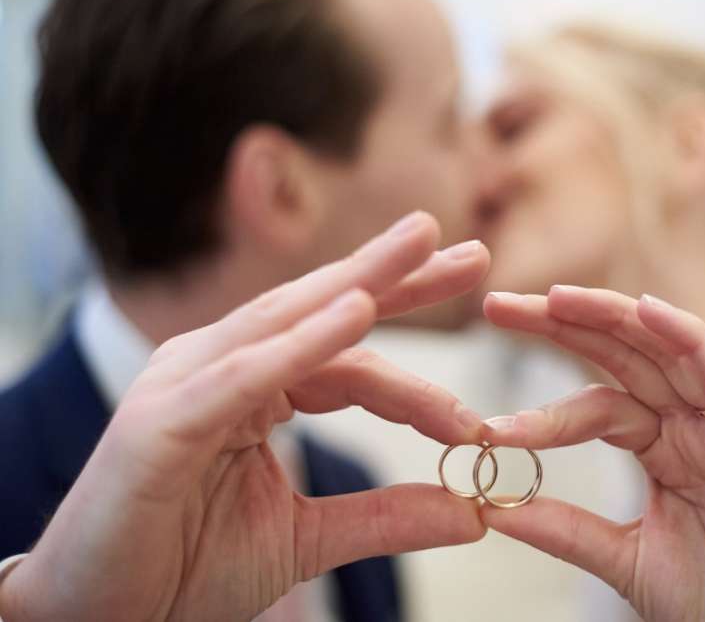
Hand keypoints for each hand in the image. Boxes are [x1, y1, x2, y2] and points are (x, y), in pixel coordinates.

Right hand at [0, 212, 490, 621]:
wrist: (100, 618)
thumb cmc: (184, 565)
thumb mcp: (306, 540)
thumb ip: (386, 518)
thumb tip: (474, 511)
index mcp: (254, 385)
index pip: (347, 352)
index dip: (415, 367)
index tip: (479, 409)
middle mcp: (221, 366)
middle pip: (324, 311)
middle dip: (399, 279)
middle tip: (474, 253)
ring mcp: (188, 383)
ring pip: (288, 324)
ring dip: (360, 283)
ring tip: (421, 246)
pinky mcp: (163, 419)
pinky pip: (243, 372)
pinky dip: (300, 343)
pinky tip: (357, 313)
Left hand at [481, 286, 704, 621]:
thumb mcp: (622, 558)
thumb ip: (565, 528)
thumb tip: (491, 507)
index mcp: (665, 448)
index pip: (598, 398)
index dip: (543, 396)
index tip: (483, 418)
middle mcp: (695, 428)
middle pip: (625, 357)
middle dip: (565, 325)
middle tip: (500, 307)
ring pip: (669, 352)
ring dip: (614, 318)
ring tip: (556, 298)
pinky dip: (689, 339)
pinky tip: (645, 311)